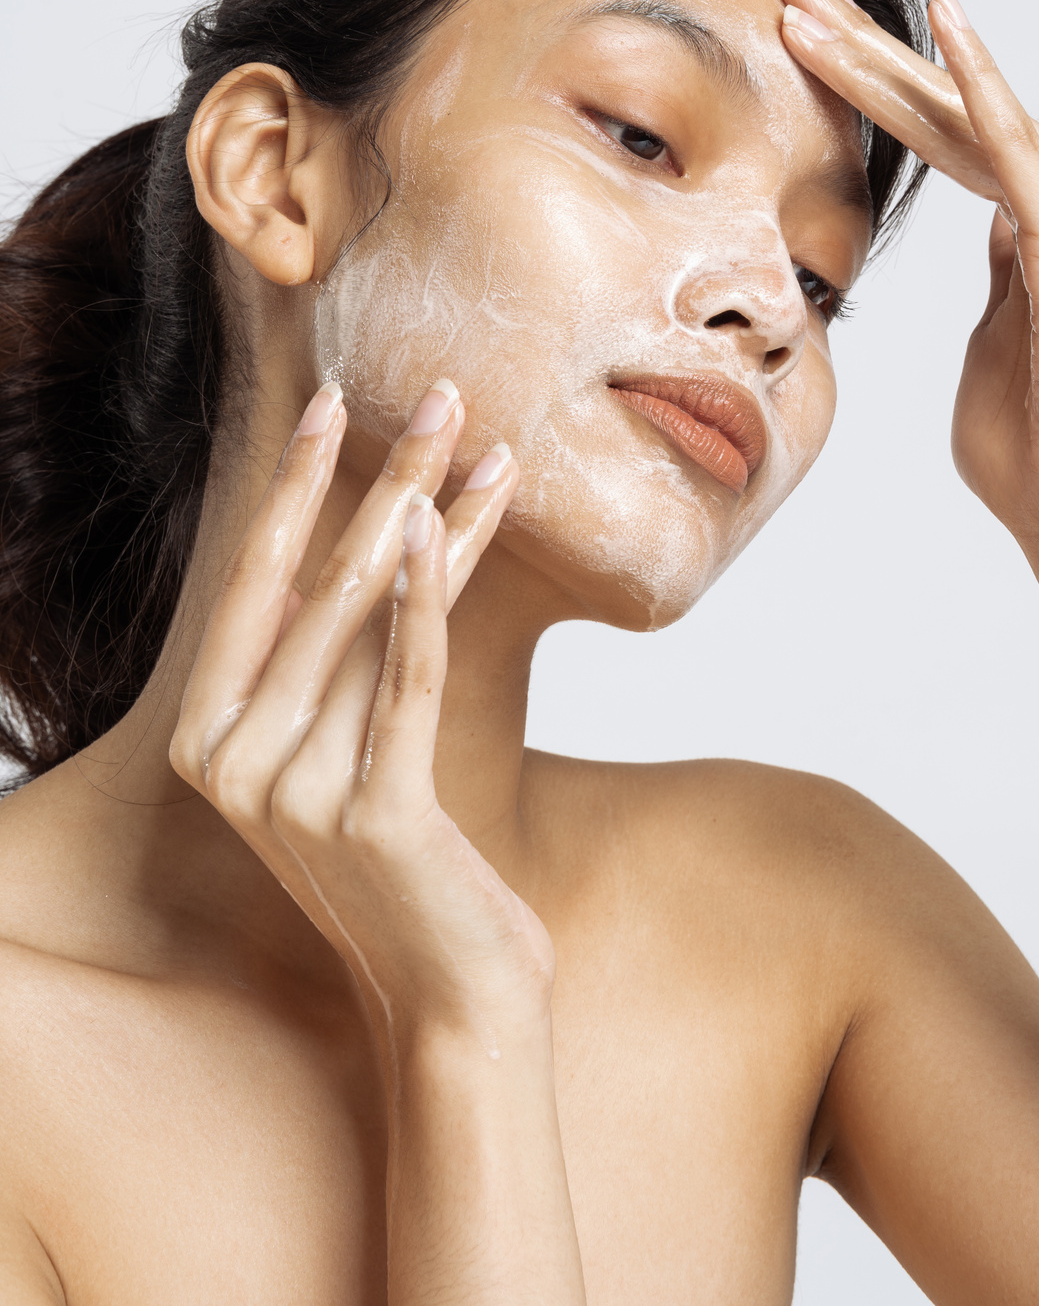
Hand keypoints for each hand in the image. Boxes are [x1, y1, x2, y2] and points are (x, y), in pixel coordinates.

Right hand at [169, 380, 550, 1054]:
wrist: (449, 992)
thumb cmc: (408, 861)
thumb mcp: (350, 746)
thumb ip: (342, 658)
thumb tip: (384, 527)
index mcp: (210, 739)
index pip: (254, 583)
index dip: (294, 487)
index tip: (331, 401)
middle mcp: (234, 763)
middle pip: (315, 583)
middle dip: (378, 476)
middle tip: (435, 391)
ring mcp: (295, 794)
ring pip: (372, 618)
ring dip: (435, 518)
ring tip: (483, 443)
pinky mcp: (374, 814)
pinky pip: (408, 679)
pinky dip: (432, 600)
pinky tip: (454, 530)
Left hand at [776, 0, 1038, 558]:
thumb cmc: (1031, 446)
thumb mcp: (994, 339)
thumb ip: (993, 282)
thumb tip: (990, 238)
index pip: (938, 127)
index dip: (867, 74)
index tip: (795, 24)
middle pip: (943, 103)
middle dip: (858, 39)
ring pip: (958, 114)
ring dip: (875, 57)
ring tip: (797, 1)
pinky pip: (1013, 146)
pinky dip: (978, 82)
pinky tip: (942, 20)